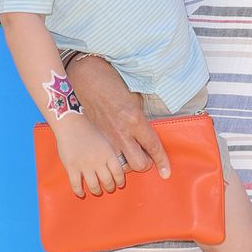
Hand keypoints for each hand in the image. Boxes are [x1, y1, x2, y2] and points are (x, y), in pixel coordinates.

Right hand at [56, 116, 125, 196]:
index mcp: (108, 153)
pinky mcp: (72, 167)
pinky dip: (79, 191)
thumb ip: (110, 154)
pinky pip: (76, 184)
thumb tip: (115, 167)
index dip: (119, 181)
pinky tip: (81, 193)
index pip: (118, 172)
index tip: (119, 184)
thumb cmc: (89, 131)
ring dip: (96, 190)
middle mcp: (98, 161)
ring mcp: (84, 165)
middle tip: (108, 188)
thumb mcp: (105, 141)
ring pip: (94, 185)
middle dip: (109, 187)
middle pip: (107, 181)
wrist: (71, 125)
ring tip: (97, 191)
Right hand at [68, 56, 170, 177]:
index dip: (162, 161)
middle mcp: (122, 132)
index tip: (166, 173)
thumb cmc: (112, 83)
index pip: (153, 146)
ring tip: (130, 152)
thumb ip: (141, 118)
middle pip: (138, 164)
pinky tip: (116, 148)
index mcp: (135, 120)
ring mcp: (108, 137)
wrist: (85, 78)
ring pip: (122, 165)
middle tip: (145, 154)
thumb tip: (145, 131)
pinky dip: (115, 157)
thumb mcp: (134, 99)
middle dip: (144, 164)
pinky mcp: (97, 138)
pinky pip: (109, 156)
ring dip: (128, 162)